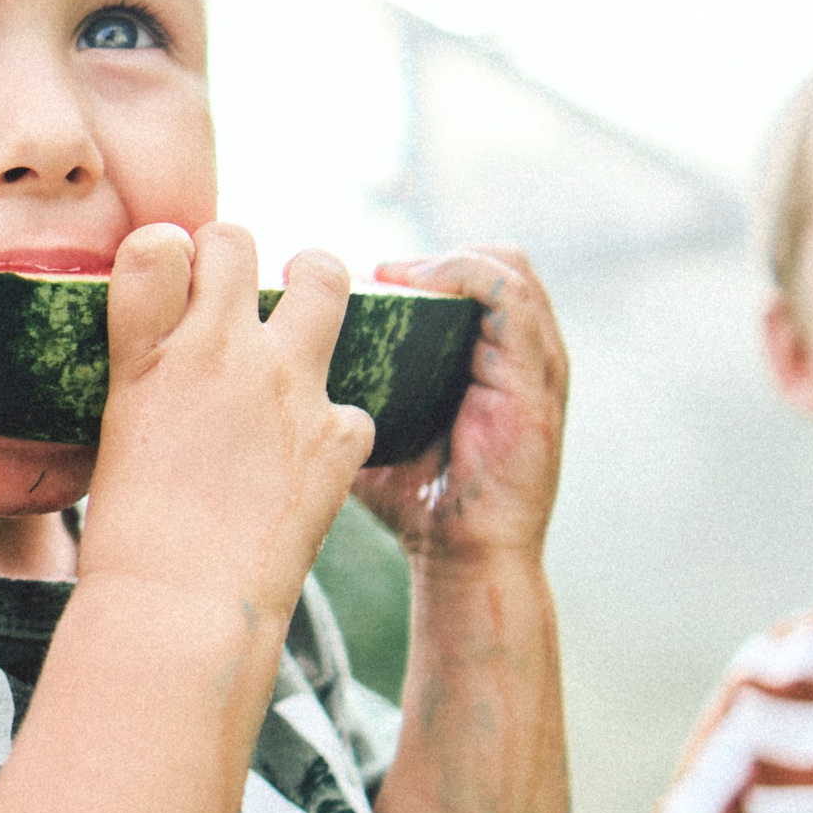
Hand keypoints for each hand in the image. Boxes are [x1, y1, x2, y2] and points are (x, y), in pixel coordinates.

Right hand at [81, 223, 374, 623]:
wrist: (183, 610)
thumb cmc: (129, 542)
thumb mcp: (117, 437)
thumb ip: (149, 378)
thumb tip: (169, 360)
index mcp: (148, 353)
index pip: (158, 243)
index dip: (165, 254)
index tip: (169, 279)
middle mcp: (222, 351)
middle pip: (237, 240)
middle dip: (234, 252)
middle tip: (235, 286)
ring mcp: (289, 387)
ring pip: (323, 279)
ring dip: (313, 283)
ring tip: (305, 304)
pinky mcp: (340, 434)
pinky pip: (352, 402)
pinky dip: (333, 425)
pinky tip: (311, 460)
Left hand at [352, 245, 566, 565]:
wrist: (462, 557)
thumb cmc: (419, 502)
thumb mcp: (377, 433)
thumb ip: (350, 398)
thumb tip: (277, 369)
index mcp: (498, 361)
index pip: (481, 277)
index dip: (429, 263)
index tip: (368, 278)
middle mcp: (526, 354)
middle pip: (498, 261)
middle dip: (439, 255)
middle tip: (380, 275)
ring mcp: (536, 363)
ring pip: (508, 267)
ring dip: (445, 259)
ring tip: (394, 276)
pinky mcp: (531, 379)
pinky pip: (508, 298)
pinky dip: (462, 274)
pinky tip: (414, 286)